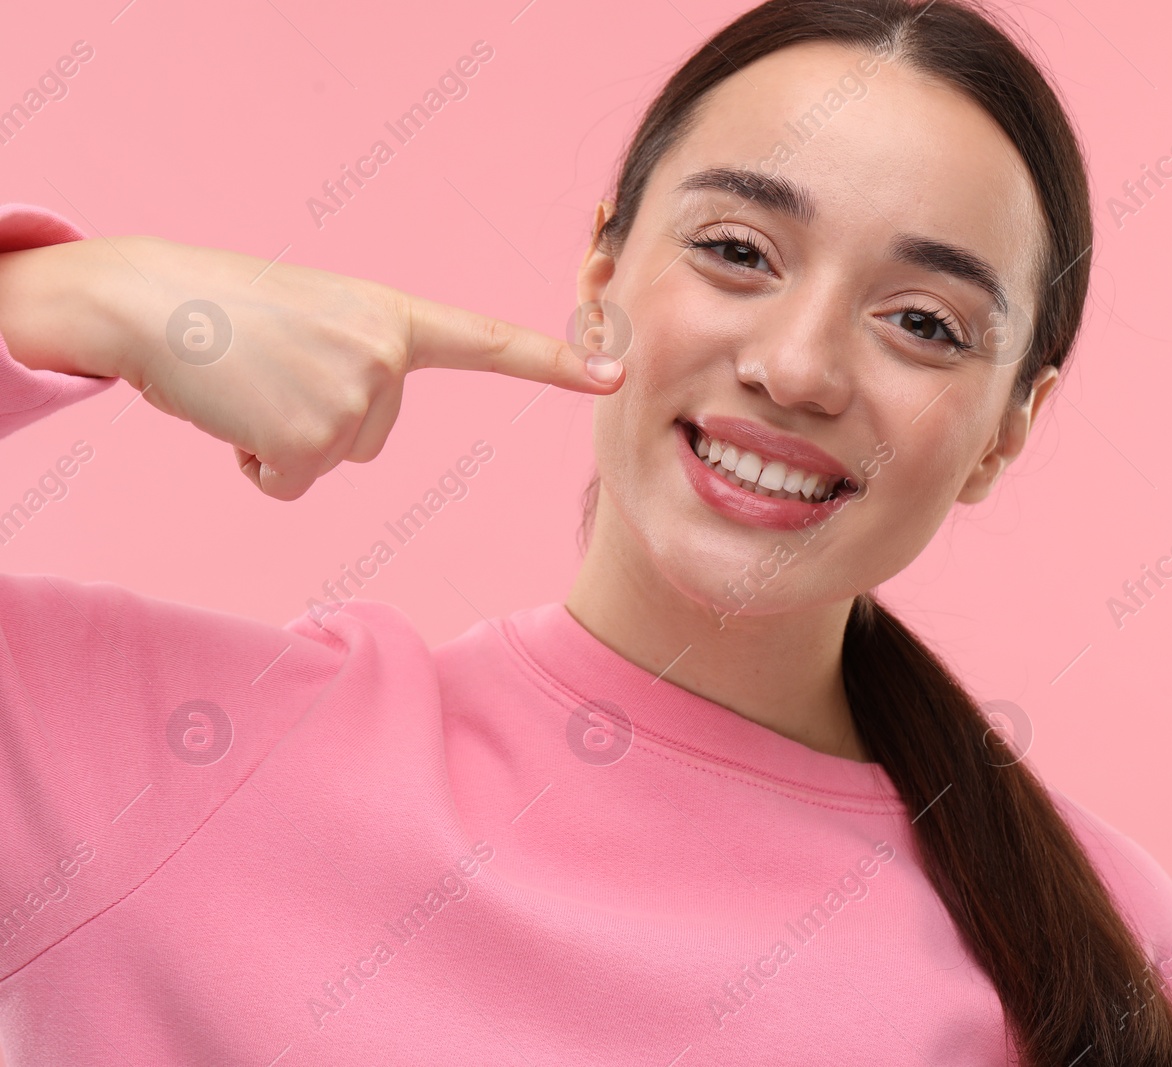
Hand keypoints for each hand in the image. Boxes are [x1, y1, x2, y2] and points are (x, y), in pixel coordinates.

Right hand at [2, 235, 624, 499]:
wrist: (146, 300)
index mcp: (392, 315)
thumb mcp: (315, 317)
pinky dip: (254, 462)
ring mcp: (353, 396)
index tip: (615, 373)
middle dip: (316, 418)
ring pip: (331, 461)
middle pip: (374, 435)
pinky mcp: (311, 437)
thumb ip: (361, 358)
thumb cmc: (222, 308)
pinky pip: (289, 483)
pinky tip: (229, 411)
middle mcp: (386, 354)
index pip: (488, 342)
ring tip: (246, 381)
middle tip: (268, 366)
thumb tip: (350, 434)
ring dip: (281, 438)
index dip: (555, 362)